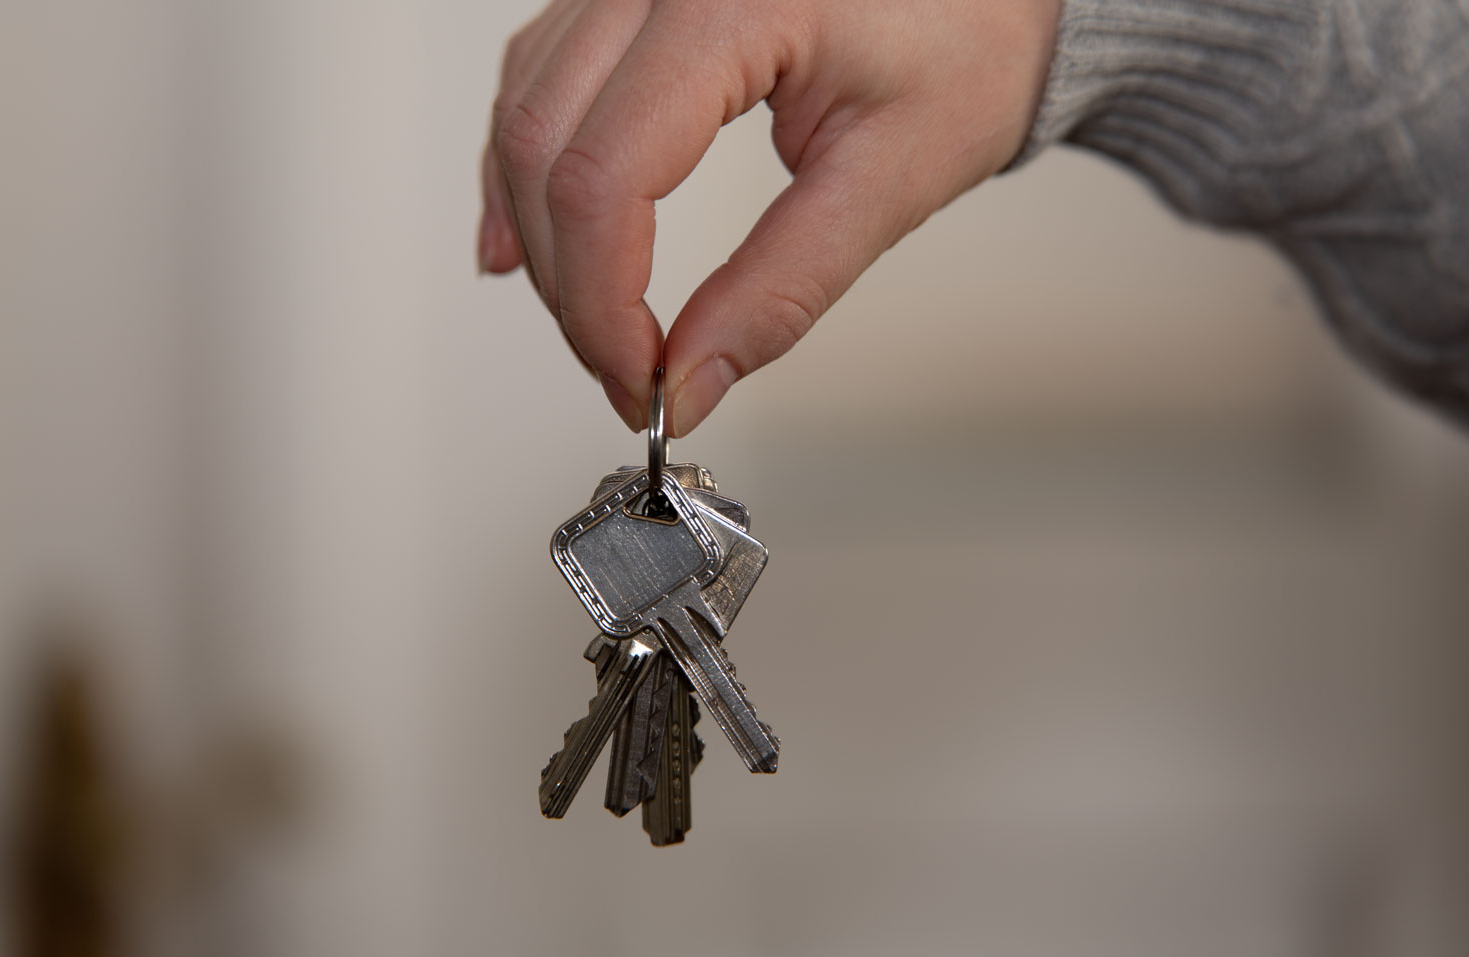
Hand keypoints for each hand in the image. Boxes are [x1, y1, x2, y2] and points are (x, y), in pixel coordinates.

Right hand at [479, 0, 1059, 434]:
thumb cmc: (967, 44)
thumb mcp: (890, 181)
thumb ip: (779, 290)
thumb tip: (688, 384)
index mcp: (730, 1)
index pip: (606, 176)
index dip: (601, 303)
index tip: (638, 381)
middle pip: (543, 149)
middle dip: (569, 287)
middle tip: (623, 372)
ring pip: (524, 114)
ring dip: (540, 235)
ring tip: (589, 323)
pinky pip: (538, 77)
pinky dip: (530, 169)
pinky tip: (531, 236)